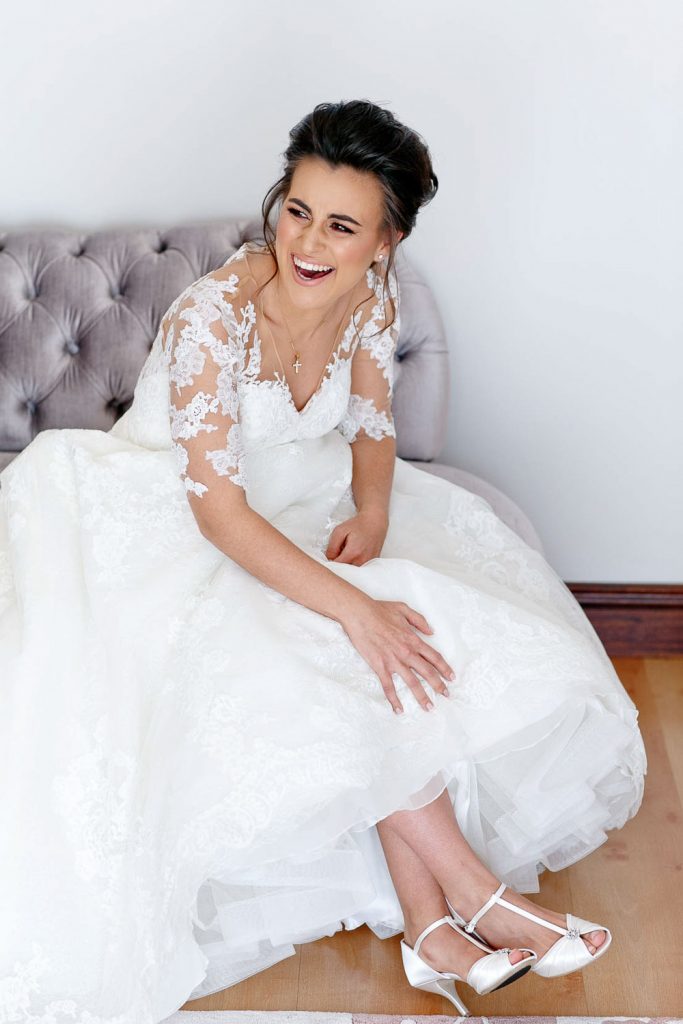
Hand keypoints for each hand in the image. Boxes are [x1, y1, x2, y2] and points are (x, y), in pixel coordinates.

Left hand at [325, 508, 387, 565]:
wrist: (375, 522)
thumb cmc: (358, 525)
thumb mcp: (339, 531)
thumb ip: (331, 547)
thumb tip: (329, 559)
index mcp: (353, 553)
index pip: (336, 566)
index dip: (331, 560)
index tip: (332, 554)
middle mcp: (362, 560)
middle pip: (344, 570)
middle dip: (340, 562)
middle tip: (341, 550)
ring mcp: (368, 563)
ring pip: (352, 569)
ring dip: (348, 562)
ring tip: (349, 551)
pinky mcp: (372, 563)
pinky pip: (359, 567)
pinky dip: (355, 562)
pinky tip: (356, 552)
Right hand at [340, 596, 455, 714]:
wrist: (359, 613)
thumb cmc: (379, 609)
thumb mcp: (404, 609)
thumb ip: (419, 621)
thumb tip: (431, 632)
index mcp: (413, 639)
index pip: (434, 657)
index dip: (444, 668)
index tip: (451, 677)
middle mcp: (407, 652)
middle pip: (428, 672)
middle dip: (439, 685)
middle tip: (446, 695)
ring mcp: (393, 661)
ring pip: (412, 683)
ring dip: (422, 696)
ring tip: (429, 707)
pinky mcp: (380, 666)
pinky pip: (389, 686)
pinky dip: (394, 699)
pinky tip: (399, 710)